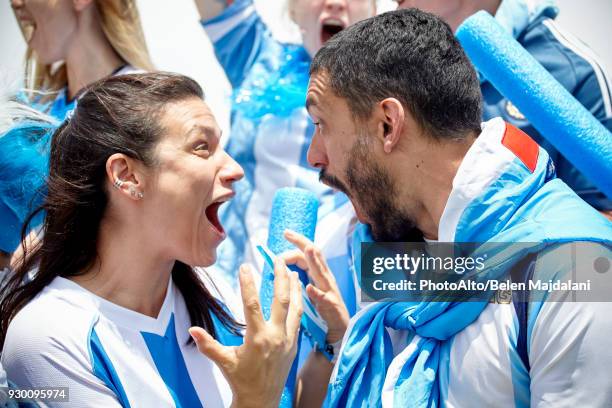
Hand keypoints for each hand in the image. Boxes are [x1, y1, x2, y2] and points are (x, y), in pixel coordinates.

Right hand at [189, 260, 302, 407]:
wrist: (261, 400)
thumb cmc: (241, 380)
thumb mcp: (223, 361)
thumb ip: (207, 344)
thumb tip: (191, 330)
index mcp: (257, 338)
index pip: (252, 304)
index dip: (248, 284)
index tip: (245, 266)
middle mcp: (276, 336)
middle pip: (281, 299)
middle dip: (281, 276)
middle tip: (279, 258)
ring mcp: (288, 339)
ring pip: (295, 307)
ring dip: (294, 287)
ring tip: (292, 270)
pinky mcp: (294, 344)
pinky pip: (299, 318)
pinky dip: (299, 303)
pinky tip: (297, 293)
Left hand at [281, 229, 349, 344]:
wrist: (338, 326)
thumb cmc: (322, 305)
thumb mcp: (310, 286)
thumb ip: (298, 274)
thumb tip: (281, 264)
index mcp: (318, 272)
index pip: (308, 251)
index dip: (297, 241)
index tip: (285, 233)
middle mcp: (325, 277)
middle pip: (316, 254)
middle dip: (302, 242)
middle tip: (288, 233)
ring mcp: (329, 290)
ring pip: (322, 272)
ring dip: (315, 261)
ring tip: (308, 250)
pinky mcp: (331, 305)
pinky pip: (324, 298)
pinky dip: (317, 293)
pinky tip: (309, 288)